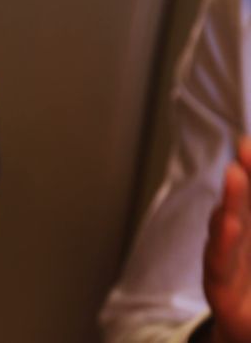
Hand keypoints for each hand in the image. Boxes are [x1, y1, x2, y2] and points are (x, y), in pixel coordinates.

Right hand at [205, 138, 250, 342]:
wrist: (247, 336)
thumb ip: (248, 216)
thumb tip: (231, 209)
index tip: (250, 144)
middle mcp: (242, 242)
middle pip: (244, 203)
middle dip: (246, 175)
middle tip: (245, 146)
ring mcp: (229, 263)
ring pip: (229, 226)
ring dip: (231, 200)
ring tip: (234, 174)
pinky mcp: (221, 290)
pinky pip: (220, 263)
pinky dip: (223, 241)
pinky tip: (227, 221)